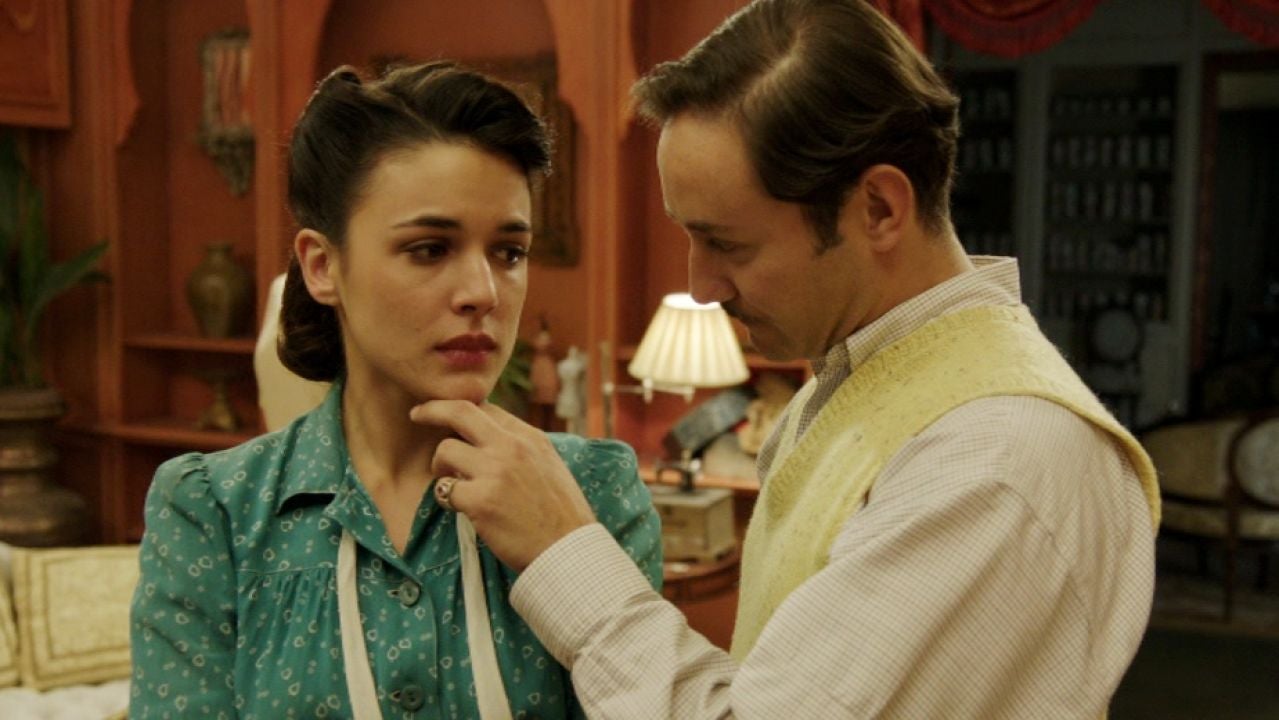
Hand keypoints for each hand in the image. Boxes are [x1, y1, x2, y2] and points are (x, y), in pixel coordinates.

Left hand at [409, 399, 596, 570]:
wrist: (568, 550)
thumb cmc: (561, 515)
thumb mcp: (550, 466)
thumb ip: (522, 450)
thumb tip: (494, 440)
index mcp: (530, 438)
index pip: (487, 409)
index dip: (463, 414)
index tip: (449, 419)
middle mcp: (511, 447)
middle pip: (460, 411)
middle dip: (431, 409)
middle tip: (416, 414)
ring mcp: (494, 472)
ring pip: (445, 450)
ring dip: (440, 467)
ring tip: (449, 482)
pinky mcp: (480, 501)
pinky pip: (445, 489)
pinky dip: (446, 498)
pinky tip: (457, 508)